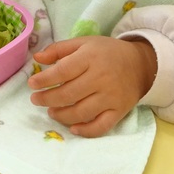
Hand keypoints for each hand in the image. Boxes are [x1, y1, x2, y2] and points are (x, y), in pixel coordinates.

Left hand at [27, 36, 156, 137]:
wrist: (141, 64)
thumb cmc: (106, 52)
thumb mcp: (83, 43)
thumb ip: (59, 49)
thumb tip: (37, 58)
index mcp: (90, 57)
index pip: (62, 71)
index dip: (44, 80)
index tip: (32, 84)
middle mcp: (101, 78)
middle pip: (69, 94)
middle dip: (47, 99)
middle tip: (36, 100)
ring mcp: (111, 97)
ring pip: (81, 112)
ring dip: (61, 115)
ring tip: (51, 112)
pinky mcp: (119, 111)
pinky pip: (101, 126)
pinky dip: (85, 131)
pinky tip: (73, 128)